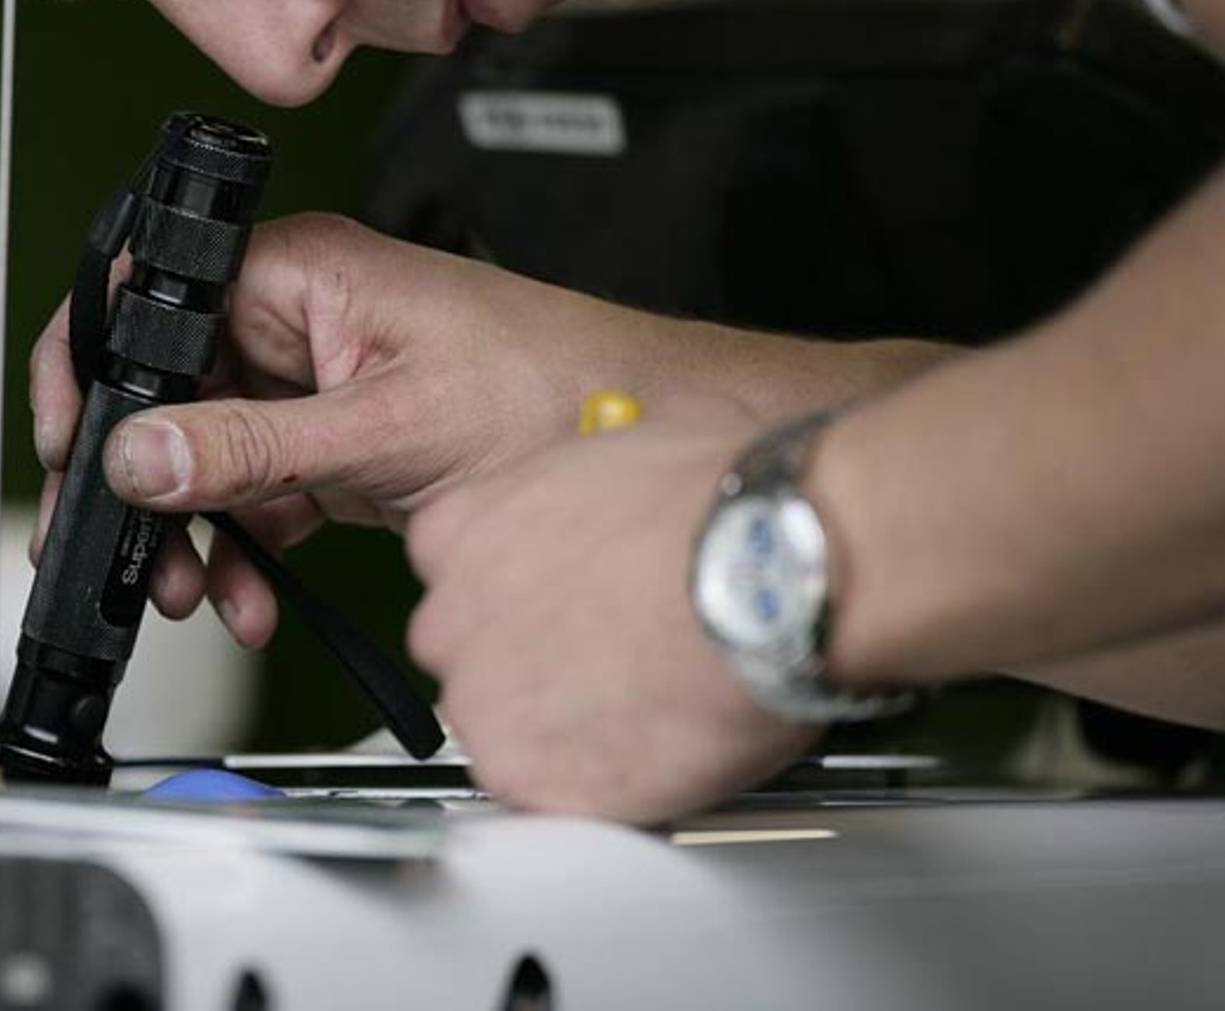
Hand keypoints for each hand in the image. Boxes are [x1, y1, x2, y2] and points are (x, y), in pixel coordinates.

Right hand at [28, 213, 705, 644]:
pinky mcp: (331, 442)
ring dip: (193, 531)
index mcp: (296, 271)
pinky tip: (250, 593)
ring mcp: (309, 384)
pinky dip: (244, 549)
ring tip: (197, 590)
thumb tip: (143, 453)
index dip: (98, 370)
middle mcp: (291, 317)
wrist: (630, 434)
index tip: (76, 447)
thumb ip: (254, 446)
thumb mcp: (386, 426)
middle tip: (126, 549)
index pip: (153, 299)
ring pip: (203, 454)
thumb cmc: (547, 386)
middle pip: (167, 390)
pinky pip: (254, 494)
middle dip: (142, 480)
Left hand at [404, 398, 819, 822]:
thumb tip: (627, 465)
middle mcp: (452, 612)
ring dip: (553, 724)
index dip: (516, 587)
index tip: (561, 598)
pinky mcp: (523, 773)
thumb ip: (594, 468)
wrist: (772, 580)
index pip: (452, 567)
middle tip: (604, 658)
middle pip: (463, 650)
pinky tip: (641, 750)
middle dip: (525, 659)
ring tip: (635, 707)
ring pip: (495, 726)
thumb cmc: (724, 505)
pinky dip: (582, 783)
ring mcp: (481, 698)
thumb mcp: (643, 435)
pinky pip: (538, 790)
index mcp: (463, 525)